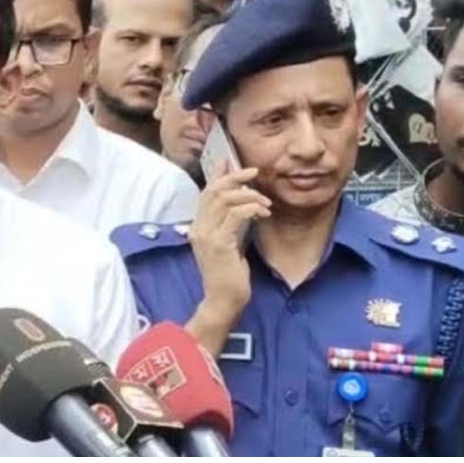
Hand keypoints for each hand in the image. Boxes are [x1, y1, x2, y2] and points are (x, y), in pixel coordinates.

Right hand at [188, 167, 270, 321]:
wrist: (223, 300)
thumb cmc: (229, 275)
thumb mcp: (230, 243)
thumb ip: (231, 224)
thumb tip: (242, 206)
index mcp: (198, 227)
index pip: (205, 193)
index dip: (219, 175)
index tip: (232, 162)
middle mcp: (198, 228)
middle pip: (213, 190)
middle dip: (234, 176)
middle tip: (254, 173)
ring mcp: (206, 235)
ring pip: (224, 199)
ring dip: (248, 195)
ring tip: (265, 202)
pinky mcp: (219, 243)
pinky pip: (235, 215)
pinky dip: (251, 208)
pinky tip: (263, 213)